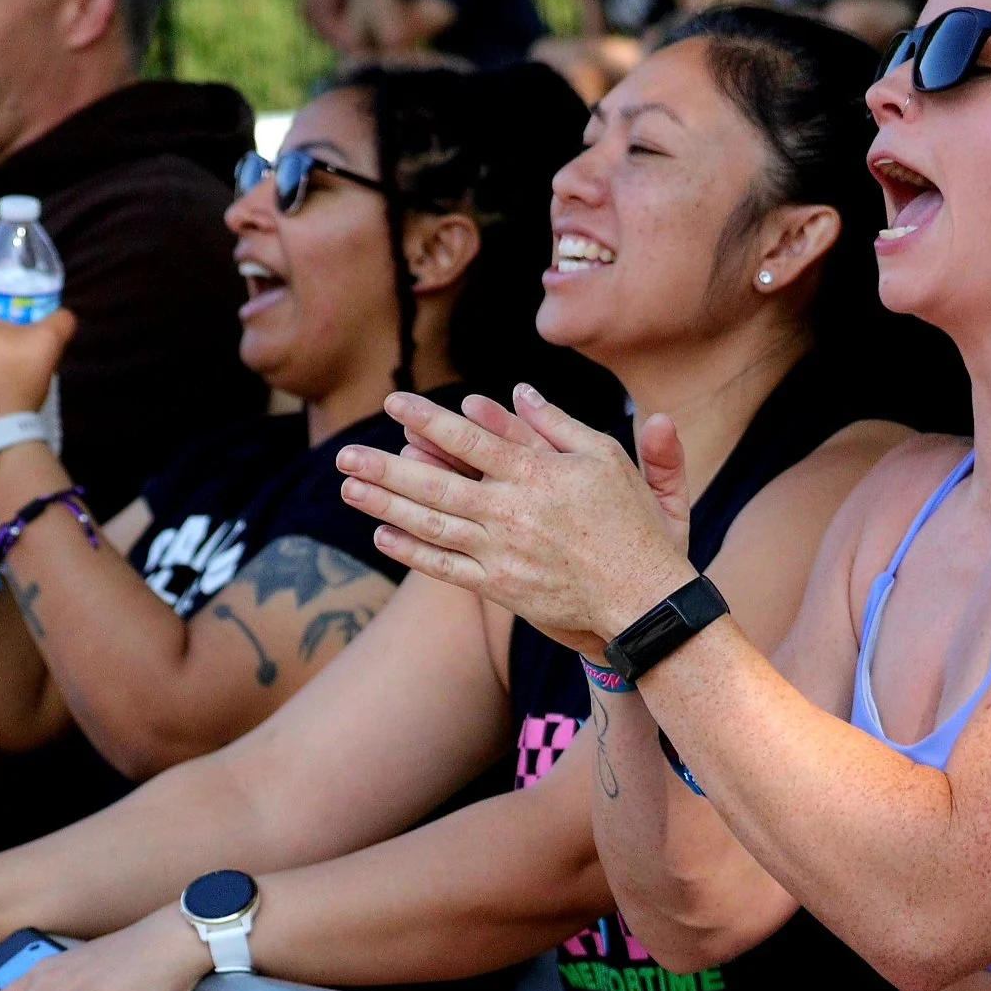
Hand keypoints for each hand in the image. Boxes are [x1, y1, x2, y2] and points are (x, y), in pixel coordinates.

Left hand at [336, 384, 694, 655]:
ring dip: (386, 505)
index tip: (393, 405)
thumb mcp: (609, 459)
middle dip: (386, 468)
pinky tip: (382, 535)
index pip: (471, 439)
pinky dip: (412, 551)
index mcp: (538, 474)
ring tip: (348, 489)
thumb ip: (561, 424)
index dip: (428, 421)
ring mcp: (502, 552)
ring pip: (432, 523)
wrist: (645, 600)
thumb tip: (520, 391)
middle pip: (436, 482)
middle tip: (345, 454)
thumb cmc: (635, 524)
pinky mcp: (501, 587)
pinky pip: (446, 567)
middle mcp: (512, 511)